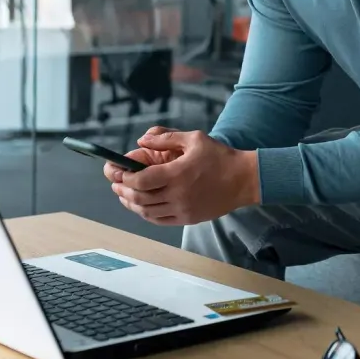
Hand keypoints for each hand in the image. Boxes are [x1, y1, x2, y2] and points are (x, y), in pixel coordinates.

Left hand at [109, 128, 260, 225]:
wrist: (243, 180)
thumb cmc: (220, 157)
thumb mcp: (194, 139)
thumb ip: (166, 138)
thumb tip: (141, 140)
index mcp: (177, 174)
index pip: (140, 181)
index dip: (124, 178)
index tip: (117, 172)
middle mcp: (177, 195)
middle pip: (140, 198)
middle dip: (123, 191)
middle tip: (115, 184)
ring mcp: (182, 209)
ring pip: (147, 212)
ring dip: (132, 204)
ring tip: (125, 195)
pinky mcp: (188, 218)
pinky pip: (160, 220)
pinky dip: (146, 214)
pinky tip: (142, 206)